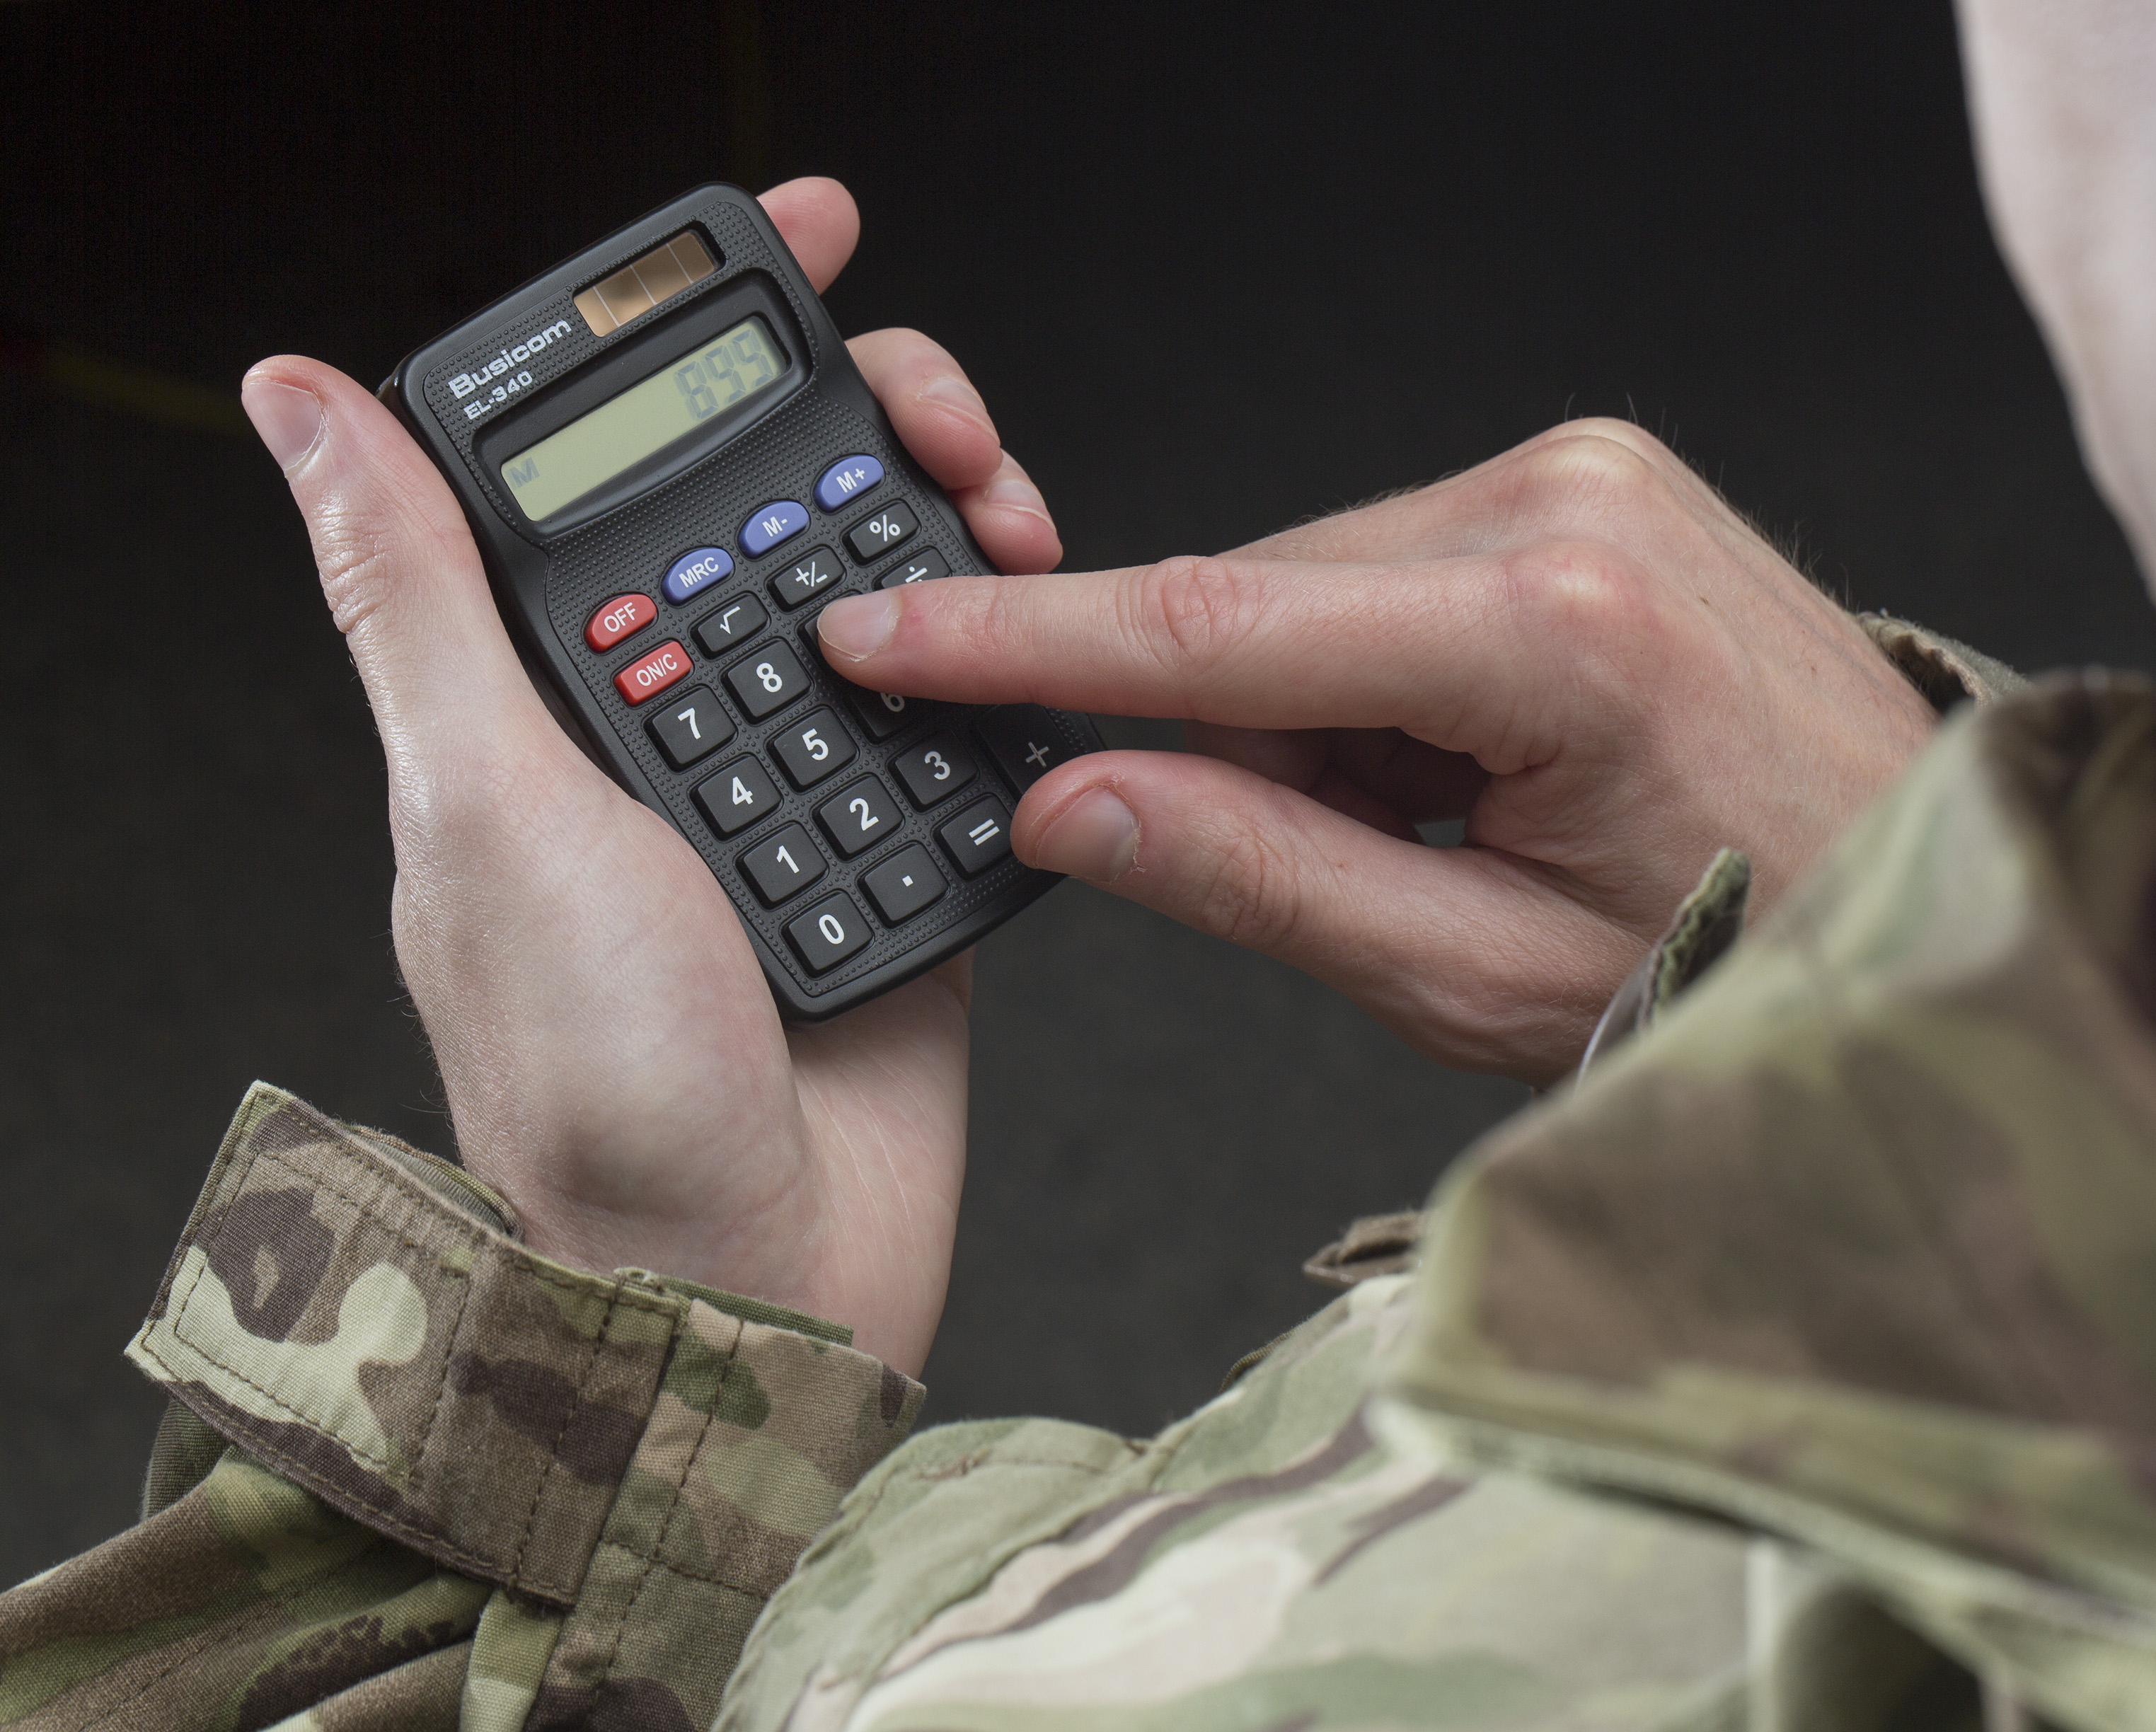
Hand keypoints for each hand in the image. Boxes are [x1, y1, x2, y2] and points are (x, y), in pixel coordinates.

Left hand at [240, 179, 1058, 1370]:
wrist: (760, 1282)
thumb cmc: (600, 1082)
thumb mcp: (487, 811)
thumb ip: (422, 600)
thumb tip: (296, 402)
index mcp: (548, 693)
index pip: (623, 457)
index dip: (707, 329)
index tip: (809, 242)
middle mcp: (669, 723)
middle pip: (783, 500)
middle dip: (879, 418)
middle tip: (951, 424)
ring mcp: (798, 782)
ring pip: (895, 589)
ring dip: (961, 528)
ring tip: (1013, 524)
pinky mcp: (904, 847)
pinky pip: (976, 715)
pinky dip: (1018, 661)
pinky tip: (1045, 634)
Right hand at [814, 419, 1936, 1086]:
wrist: (1919, 895)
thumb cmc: (1742, 947)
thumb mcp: (1477, 971)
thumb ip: (1255, 877)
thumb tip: (1070, 803)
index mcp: (1552, 629)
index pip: (1214, 624)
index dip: (1022, 641)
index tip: (883, 632)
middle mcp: (1567, 501)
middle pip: (1261, 601)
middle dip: (1210, 733)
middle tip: (1290, 865)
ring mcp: (1589, 471)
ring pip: (1318, 585)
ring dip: (1307, 715)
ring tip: (1434, 836)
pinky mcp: (1594, 482)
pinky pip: (1395, 569)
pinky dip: (1373, 679)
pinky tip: (1458, 771)